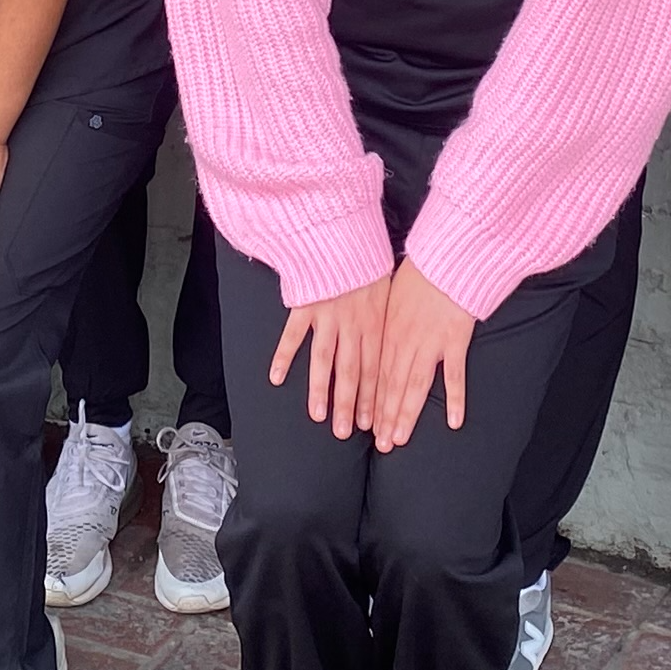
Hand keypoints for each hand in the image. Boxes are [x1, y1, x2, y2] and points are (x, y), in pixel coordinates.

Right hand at [266, 271, 387, 439]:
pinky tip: (275, 378)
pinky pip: (292, 335)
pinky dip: (283, 355)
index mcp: (374, 325)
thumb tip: (395, 344)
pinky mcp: (305, 306)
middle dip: (349, 405)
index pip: (374, 369)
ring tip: (318, 416)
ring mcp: (327, 317)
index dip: (372, 398)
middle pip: (350, 372)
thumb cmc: (369, 263)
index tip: (370, 424)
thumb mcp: (387, 292)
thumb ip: (387, 320)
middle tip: (345, 433)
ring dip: (320, 390)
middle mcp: (351, 326)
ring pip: (323, 361)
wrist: (346, 236)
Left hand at [365, 261, 476, 447]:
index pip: (376, 373)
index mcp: (387, 330)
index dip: (371, 401)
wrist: (447, 256)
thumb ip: (383, 319)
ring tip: (400, 439)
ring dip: (407, 414)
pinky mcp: (455, 340)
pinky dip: (455, 399)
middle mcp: (404, 341)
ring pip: (415, 386)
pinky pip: (454, 375)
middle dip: (385, 416)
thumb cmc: (420, 271)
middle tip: (382, 444)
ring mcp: (430, 343)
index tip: (367, 425)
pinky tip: (455, 422)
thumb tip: (371, 333)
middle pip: (392, 385)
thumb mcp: (391, 293)